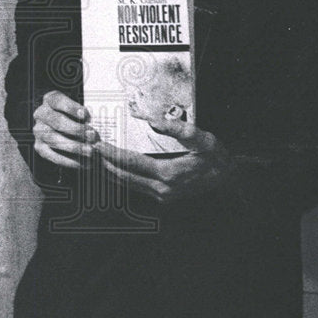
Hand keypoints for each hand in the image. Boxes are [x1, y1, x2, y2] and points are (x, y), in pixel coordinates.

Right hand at [33, 90, 99, 169]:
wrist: (65, 128)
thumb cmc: (77, 116)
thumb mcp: (79, 108)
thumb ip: (85, 113)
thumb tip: (98, 120)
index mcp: (50, 99)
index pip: (57, 101)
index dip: (71, 108)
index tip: (86, 115)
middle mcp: (41, 114)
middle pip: (57, 121)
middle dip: (76, 129)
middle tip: (92, 136)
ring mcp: (38, 131)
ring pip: (55, 139)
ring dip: (74, 147)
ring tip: (90, 151)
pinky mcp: (39, 147)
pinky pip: (53, 156)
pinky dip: (70, 161)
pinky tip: (84, 163)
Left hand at [95, 116, 231, 202]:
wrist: (231, 182)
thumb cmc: (218, 159)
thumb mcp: (204, 140)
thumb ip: (179, 130)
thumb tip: (153, 120)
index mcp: (168, 174)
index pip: (130, 163)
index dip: (110, 153)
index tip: (96, 143)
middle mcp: (161, 189)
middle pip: (121, 176)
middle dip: (102, 162)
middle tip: (87, 148)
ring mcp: (161, 196)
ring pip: (126, 184)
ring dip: (108, 171)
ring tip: (94, 157)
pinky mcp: (162, 197)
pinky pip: (135, 187)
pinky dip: (121, 176)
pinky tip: (112, 167)